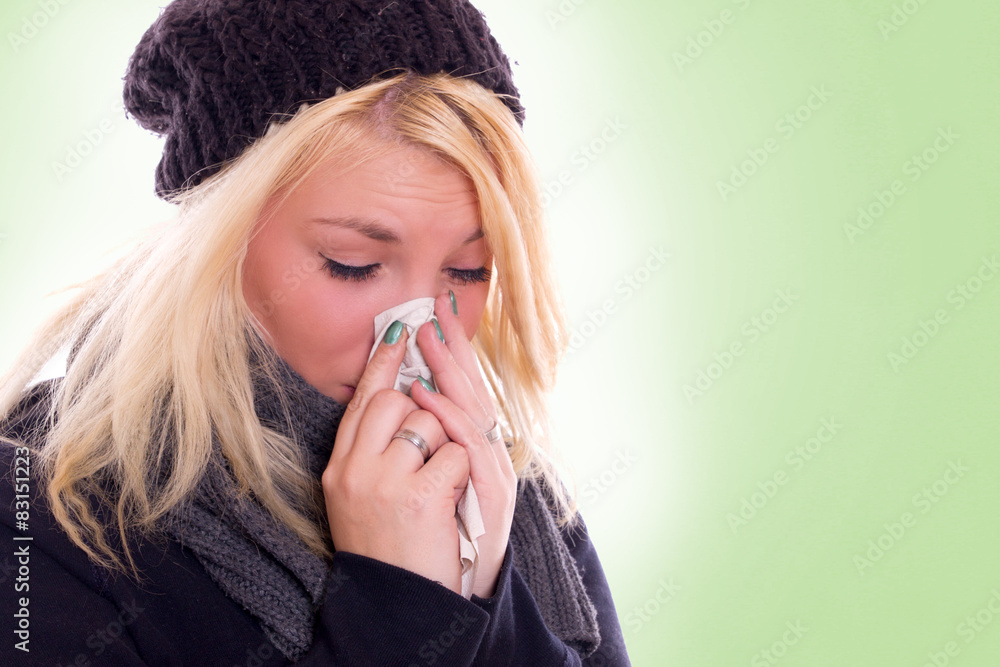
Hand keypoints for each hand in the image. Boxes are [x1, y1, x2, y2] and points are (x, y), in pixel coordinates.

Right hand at [322, 325, 470, 593]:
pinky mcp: (416, 497)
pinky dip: (463, 475)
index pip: (362, 400)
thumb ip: (377, 451)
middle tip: (433, 451)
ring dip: (448, 450)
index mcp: (340, 468)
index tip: (402, 328)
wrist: (397, 608)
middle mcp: (353, 470)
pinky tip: (450, 504)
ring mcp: (381, 482)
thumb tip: (408, 397)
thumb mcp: (365, 498)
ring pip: (430, 421)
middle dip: (426, 413)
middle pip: (396, 400)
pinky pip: (454, 453)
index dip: (384, 362)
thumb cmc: (391, 552)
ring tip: (439, 495)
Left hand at [410, 292, 517, 598]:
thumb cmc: (437, 533)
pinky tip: (427, 395)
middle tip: (435, 308)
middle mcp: (487, 452)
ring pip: (470, 409)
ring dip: (448, 370)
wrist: (454, 589)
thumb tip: (407, 399)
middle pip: (470, 389)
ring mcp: (491, 470)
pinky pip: (464, 445)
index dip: (449, 353)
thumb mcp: (430, 479)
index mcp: (473, 447)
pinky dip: (447, 418)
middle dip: (451, 347)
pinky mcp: (489, 492)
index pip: (461, 391)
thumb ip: (425, 441)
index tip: (433, 316)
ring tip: (428, 337)